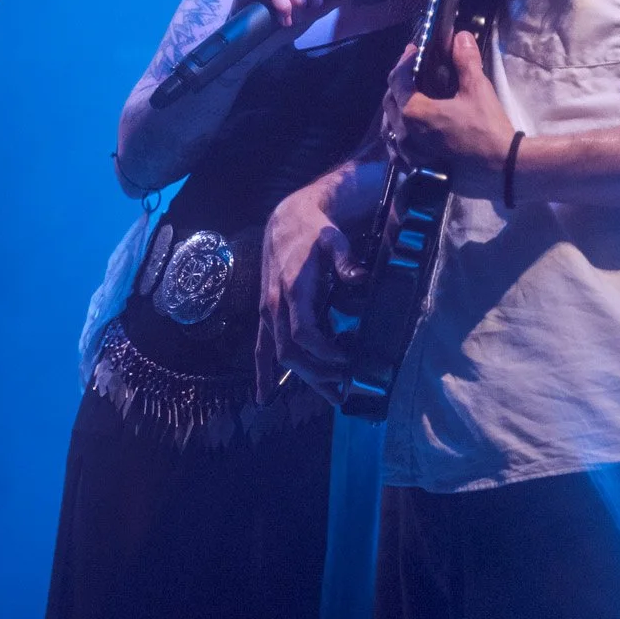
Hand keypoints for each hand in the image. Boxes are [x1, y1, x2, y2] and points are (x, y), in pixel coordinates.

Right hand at [255, 185, 360, 403]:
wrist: (286, 222)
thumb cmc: (313, 231)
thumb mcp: (333, 240)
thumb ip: (345, 259)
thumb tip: (359, 277)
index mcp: (293, 290)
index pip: (304, 333)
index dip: (324, 352)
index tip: (347, 360)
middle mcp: (276, 306)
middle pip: (291, 352)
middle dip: (317, 373)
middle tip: (345, 385)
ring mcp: (268, 312)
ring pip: (280, 355)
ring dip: (304, 377)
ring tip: (331, 395)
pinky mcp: (266, 314)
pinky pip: (260, 348)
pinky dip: (262, 373)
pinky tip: (263, 396)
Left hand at [383, 32, 515, 198]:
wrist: (502, 168)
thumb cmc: (487, 128)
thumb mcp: (478, 89)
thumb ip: (465, 61)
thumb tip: (461, 36)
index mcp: (414, 112)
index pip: (397, 80)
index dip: (404, 61)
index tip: (413, 50)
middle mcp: (405, 134)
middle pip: (389, 101)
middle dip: (398, 82)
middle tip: (412, 69)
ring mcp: (409, 154)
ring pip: (390, 125)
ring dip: (396, 108)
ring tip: (409, 97)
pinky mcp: (417, 168)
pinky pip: (397, 149)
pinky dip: (399, 134)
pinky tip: (409, 130)